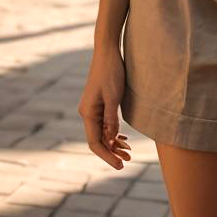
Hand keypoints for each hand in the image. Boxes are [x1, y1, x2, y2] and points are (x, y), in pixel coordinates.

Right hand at [78, 46, 131, 169]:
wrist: (108, 51)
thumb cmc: (111, 72)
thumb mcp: (114, 97)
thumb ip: (111, 120)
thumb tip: (111, 140)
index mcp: (88, 113)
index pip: (95, 143)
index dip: (108, 156)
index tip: (121, 165)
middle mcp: (87, 112)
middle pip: (99, 139)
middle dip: (112, 151)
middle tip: (128, 160)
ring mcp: (93, 108)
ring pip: (102, 132)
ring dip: (114, 143)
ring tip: (129, 151)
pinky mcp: (99, 102)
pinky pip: (104, 123)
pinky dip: (113, 132)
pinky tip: (123, 138)